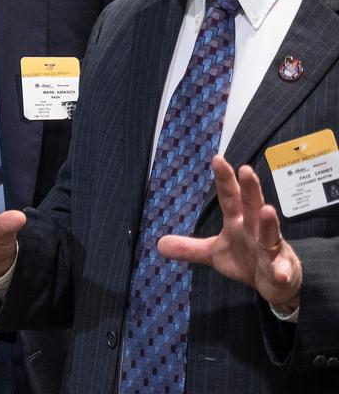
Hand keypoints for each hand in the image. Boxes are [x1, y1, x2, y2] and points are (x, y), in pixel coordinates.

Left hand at [158, 155, 302, 310]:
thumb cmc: (246, 259)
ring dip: (269, 223)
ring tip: (267, 210)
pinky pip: (281, 269)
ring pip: (270, 233)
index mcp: (237, 222)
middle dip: (250, 189)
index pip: (230, 197)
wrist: (274, 282)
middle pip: (252, 206)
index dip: (224, 179)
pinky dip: (281, 271)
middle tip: (247, 170)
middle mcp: (254, 230)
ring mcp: (270, 248)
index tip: (217, 159)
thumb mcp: (214, 253)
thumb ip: (189, 247)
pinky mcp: (281, 268)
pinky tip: (280, 273)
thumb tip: (158, 244)